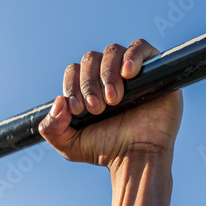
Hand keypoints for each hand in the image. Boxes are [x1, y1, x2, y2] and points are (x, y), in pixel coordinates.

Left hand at [38, 39, 182, 168]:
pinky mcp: (154, 70)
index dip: (73, 86)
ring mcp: (131, 72)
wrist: (137, 158)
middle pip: (91, 59)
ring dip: (107, 74)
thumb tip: (58, 100)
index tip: (78, 109)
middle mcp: (107, 76)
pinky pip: (140, 47)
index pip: (74, 70)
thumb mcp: (69, 145)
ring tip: (113, 100)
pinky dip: (132, 56)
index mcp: (87, 88)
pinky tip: (128, 74)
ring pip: (112, 51)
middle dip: (89, 84)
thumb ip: (51, 128)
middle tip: (97, 108)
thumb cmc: (106, 151)